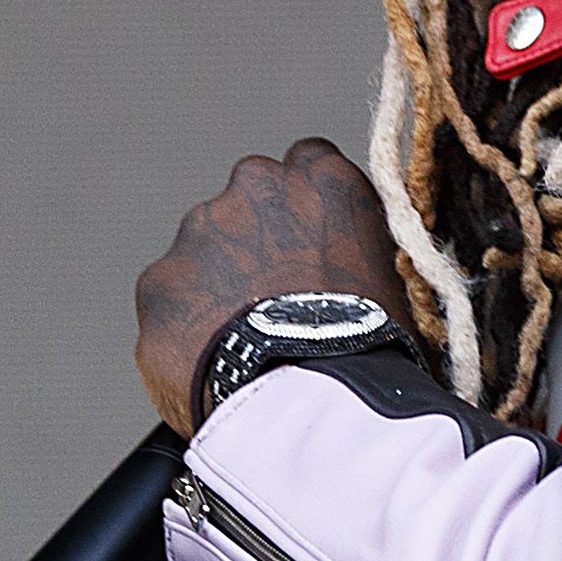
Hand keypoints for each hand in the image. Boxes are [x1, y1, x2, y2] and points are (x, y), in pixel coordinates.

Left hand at [133, 140, 410, 430]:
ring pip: (202, 250)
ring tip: (244, 339)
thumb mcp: (402, 284)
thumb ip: (368, 253)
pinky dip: (184, 326)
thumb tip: (366, 270)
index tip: (310, 244)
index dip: (308, 207)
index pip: (309, 163)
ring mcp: (199, 231)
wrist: (311, 397)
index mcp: (324, 179)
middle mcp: (256, 187)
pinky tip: (212, 362)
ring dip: (217, 282)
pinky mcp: (159, 281)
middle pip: (250, 201)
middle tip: (275, 297)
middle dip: (257, 239)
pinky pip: (170, 301)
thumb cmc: (372, 349)